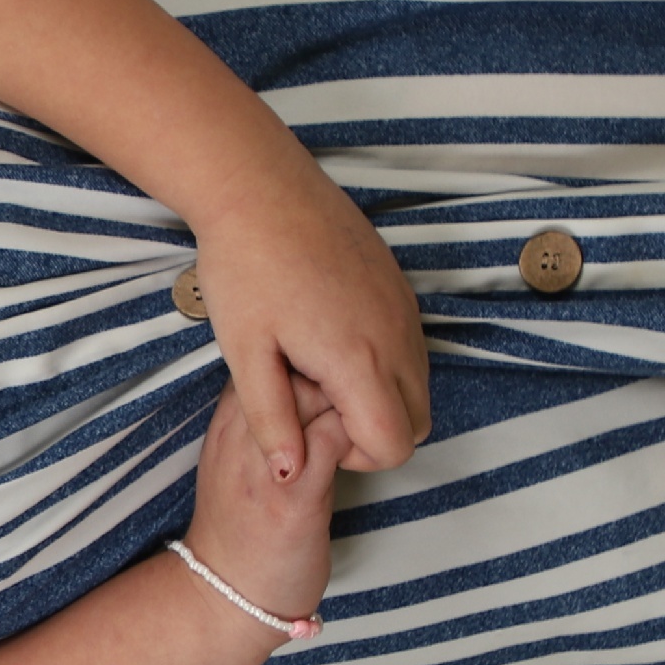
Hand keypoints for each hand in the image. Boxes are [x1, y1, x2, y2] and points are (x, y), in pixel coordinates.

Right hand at [184, 373, 350, 630]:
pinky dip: (361, 432)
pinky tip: (369, 448)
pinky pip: (336, 436)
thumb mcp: (238, 463)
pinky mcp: (295, 494)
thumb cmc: (241, 528)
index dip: (308, 357)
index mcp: (227, 424)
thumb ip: (263, 424)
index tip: (336, 373)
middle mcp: (239, 435)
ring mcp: (265, 463)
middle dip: (334, 366)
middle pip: (291, 365)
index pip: (267, 358)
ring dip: (351, 396)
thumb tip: (311, 389)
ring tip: (370, 414)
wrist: (226, 593)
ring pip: (314, 392)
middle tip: (364, 386)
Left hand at [187, 172, 429, 479]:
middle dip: (372, 431)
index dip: (355, 455)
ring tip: (314, 369)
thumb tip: (288, 475)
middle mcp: (397, 338)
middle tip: (311, 402)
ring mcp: (405, 311)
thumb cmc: (245, 268)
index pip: (396, 446)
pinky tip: (327, 339)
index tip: (310, 425)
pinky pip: (411, 348)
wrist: (261, 189)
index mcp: (359, 360)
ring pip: (418, 386)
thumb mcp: (246, 354)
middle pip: (418, 424)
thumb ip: (271, 421)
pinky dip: (383, 363)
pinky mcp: (401, 290)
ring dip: (377, 396)